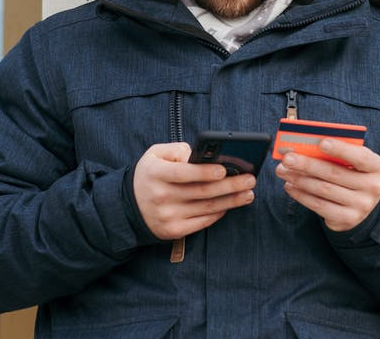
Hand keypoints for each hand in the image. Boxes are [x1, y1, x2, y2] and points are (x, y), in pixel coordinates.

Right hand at [133, 142, 256, 239]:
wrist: (129, 207)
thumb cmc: (150, 175)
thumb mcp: (155, 154)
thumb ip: (177, 150)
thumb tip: (202, 156)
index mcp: (155, 173)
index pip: (183, 173)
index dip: (205, 172)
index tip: (225, 169)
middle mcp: (161, 196)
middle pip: (201, 192)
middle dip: (230, 185)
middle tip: (250, 179)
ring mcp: (168, 216)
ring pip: (206, 208)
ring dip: (231, 201)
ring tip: (248, 193)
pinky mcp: (174, 230)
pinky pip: (203, 222)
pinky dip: (219, 213)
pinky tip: (231, 205)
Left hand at [274, 139, 379, 231]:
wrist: (365, 203)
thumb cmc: (354, 173)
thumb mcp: (354, 161)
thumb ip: (337, 151)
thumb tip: (304, 145)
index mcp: (377, 167)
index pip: (360, 157)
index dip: (341, 149)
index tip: (321, 142)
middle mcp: (373, 187)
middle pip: (335, 174)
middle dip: (307, 164)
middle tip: (287, 158)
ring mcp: (361, 206)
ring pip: (324, 190)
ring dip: (299, 179)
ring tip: (283, 171)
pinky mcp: (347, 219)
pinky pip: (319, 206)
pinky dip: (301, 195)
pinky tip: (290, 186)